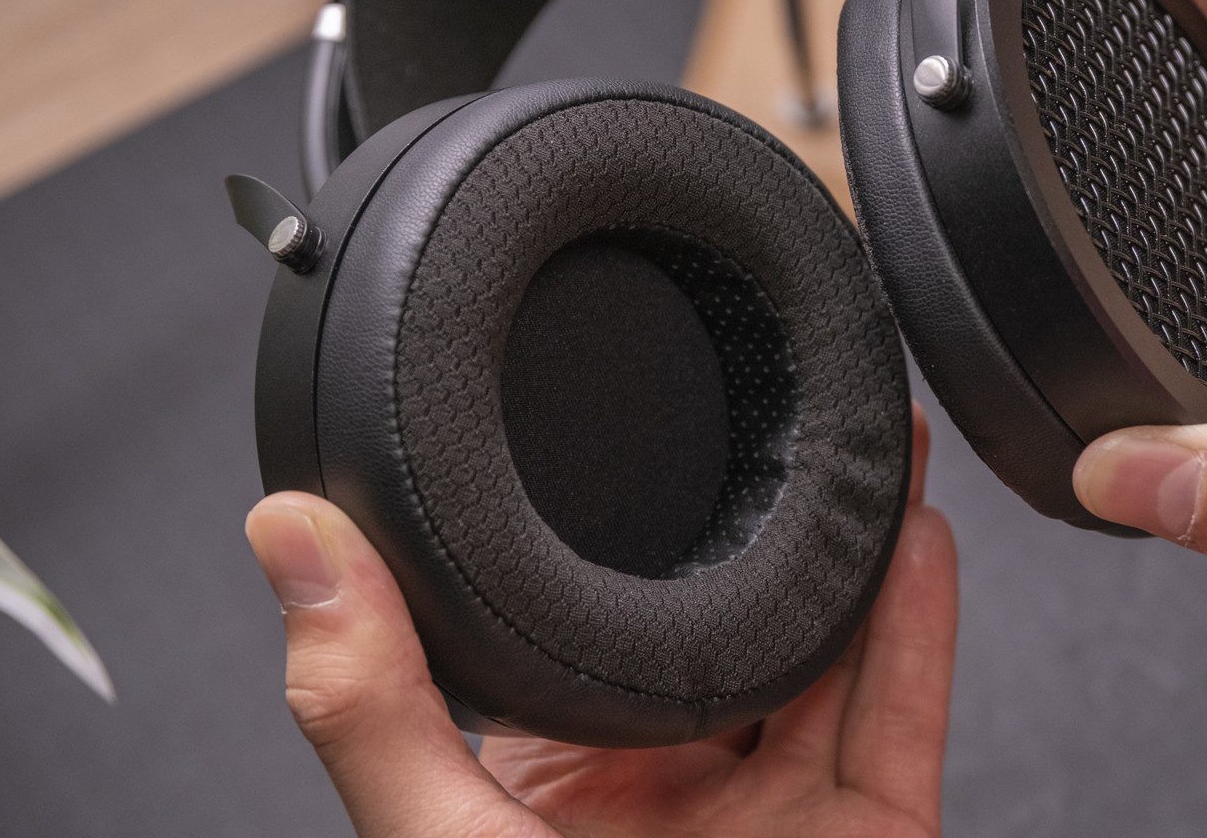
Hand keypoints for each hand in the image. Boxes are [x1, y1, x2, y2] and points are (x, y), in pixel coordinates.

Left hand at [246, 409, 953, 836]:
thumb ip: (373, 706)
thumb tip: (288, 543)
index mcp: (547, 797)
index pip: (574, 638)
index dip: (599, 537)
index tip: (610, 431)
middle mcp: (665, 801)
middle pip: (724, 633)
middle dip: (759, 523)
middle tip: (771, 410)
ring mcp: (774, 823)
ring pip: (825, 661)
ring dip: (853, 553)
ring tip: (865, 446)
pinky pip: (901, 724)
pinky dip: (918, 636)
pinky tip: (916, 548)